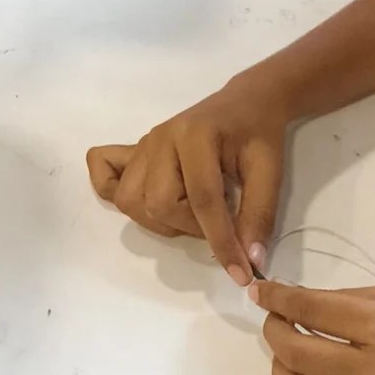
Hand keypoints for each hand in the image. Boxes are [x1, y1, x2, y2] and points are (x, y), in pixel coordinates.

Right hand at [86, 76, 286, 283]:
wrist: (245, 101)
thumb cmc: (258, 132)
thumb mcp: (269, 170)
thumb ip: (259, 215)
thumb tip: (250, 262)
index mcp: (195, 136)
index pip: (202, 200)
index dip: (221, 241)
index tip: (241, 273)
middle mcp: (159, 139)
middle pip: (157, 204)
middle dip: (190, 228)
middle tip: (219, 223)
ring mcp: (143, 145)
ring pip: (131, 200)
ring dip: (161, 220)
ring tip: (190, 213)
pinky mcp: (135, 151)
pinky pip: (104, 175)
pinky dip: (111, 191)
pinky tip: (144, 199)